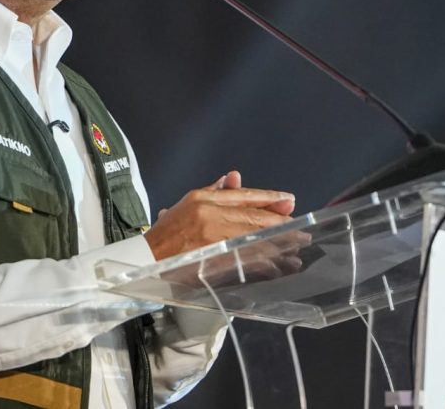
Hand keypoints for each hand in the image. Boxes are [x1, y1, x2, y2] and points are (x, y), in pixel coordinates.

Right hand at [144, 171, 295, 260]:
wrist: (143, 260)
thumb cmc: (165, 234)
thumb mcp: (186, 203)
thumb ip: (213, 191)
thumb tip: (234, 178)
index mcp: (204, 199)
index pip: (244, 196)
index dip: (270, 199)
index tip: (290, 202)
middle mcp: (210, 215)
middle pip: (254, 218)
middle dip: (281, 224)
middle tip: (301, 231)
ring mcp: (211, 239)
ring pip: (254, 239)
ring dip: (278, 245)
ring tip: (296, 249)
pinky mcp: (212, 261)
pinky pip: (245, 261)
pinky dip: (264, 264)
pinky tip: (277, 266)